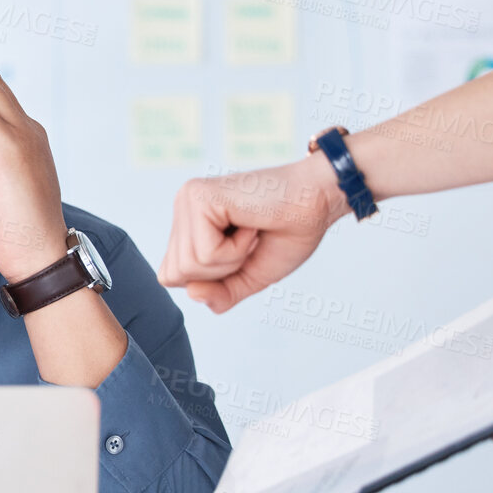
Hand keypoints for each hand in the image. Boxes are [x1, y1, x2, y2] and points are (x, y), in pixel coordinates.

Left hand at [156, 159, 347, 312]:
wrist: (319, 201)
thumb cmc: (288, 232)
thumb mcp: (248, 278)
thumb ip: (219, 295)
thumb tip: (192, 294)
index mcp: (188, 226)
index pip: (172, 277)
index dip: (212, 279)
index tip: (242, 251)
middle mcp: (183, 209)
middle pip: (176, 275)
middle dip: (220, 271)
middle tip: (249, 241)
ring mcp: (188, 200)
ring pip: (188, 266)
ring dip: (231, 259)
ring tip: (250, 231)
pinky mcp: (199, 197)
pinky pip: (205, 253)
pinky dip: (236, 250)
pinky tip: (250, 224)